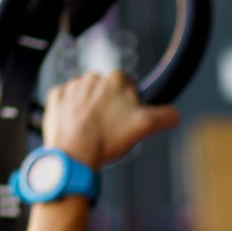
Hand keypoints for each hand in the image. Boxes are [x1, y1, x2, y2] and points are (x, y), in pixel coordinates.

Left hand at [41, 70, 180, 168]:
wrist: (74, 153)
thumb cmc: (107, 139)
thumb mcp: (146, 127)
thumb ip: (166, 116)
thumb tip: (175, 114)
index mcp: (116, 79)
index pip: (130, 87)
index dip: (131, 106)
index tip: (126, 120)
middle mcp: (93, 77)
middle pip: (107, 92)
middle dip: (109, 107)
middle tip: (111, 129)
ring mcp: (72, 87)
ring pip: (86, 96)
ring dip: (90, 109)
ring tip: (93, 131)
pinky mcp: (56, 97)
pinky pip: (66, 101)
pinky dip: (71, 112)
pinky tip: (77, 127)